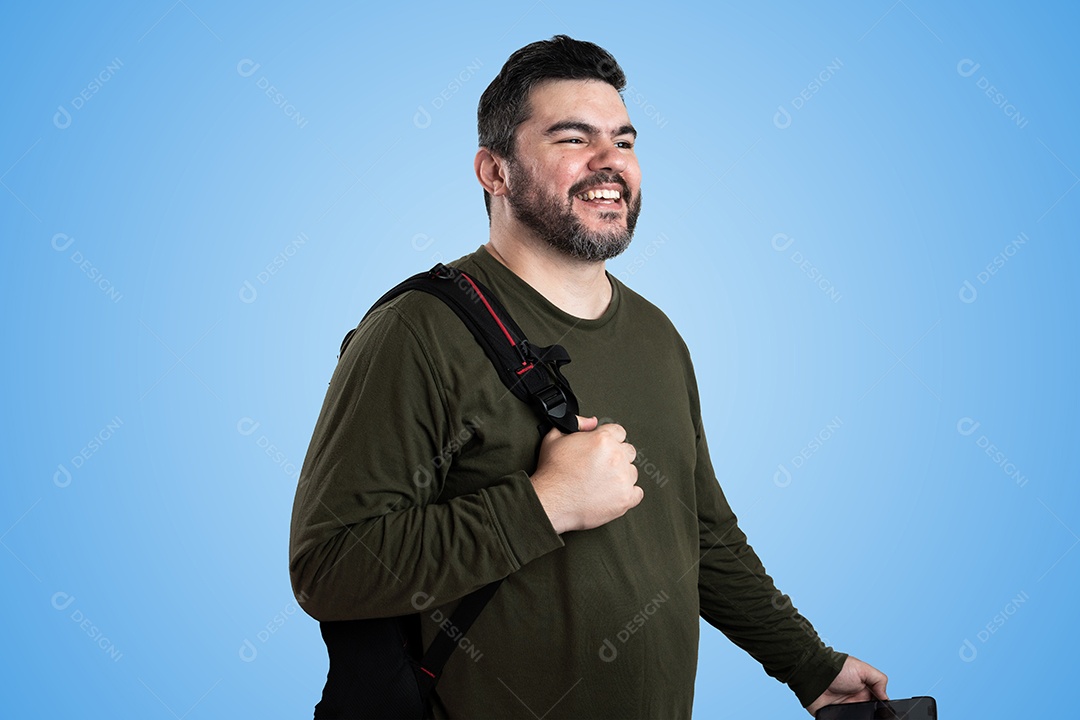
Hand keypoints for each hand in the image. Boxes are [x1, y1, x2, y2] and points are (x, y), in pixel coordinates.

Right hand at [530, 415, 642, 533]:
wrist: (551, 501)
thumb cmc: (552, 472)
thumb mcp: (555, 437)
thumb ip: (576, 424)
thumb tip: (591, 422)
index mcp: (602, 439)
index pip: (619, 432)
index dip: (610, 439)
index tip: (604, 449)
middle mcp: (616, 456)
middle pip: (628, 451)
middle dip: (616, 457)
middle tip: (601, 467)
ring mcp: (623, 478)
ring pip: (632, 472)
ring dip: (621, 475)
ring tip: (603, 482)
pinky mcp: (625, 498)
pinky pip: (637, 493)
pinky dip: (627, 494)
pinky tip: (613, 493)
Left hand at [805, 656, 887, 715]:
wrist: (814, 673)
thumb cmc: (837, 668)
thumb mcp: (863, 669)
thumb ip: (879, 680)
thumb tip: (886, 698)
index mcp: (864, 691)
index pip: (877, 704)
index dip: (881, 709)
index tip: (884, 714)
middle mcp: (855, 701)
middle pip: (868, 714)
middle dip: (871, 716)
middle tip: (872, 716)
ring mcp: (844, 709)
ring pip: (857, 719)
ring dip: (860, 719)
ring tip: (860, 717)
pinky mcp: (833, 715)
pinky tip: (848, 719)